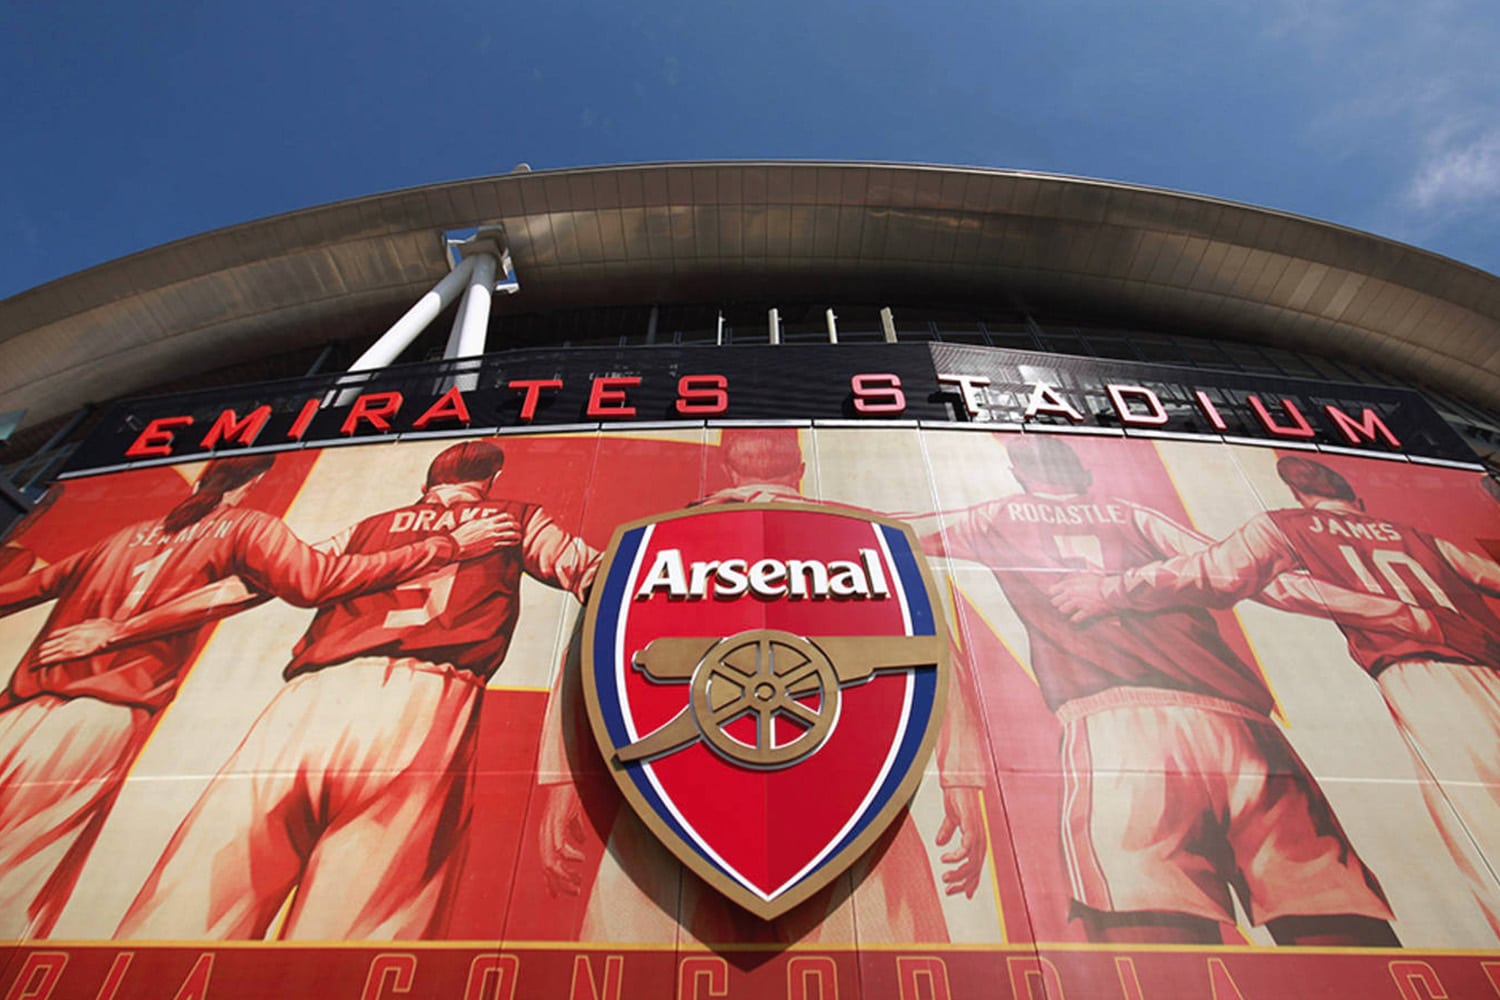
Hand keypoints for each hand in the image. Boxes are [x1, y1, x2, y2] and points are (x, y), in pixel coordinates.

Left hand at [36, 618, 121, 663]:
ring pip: (48, 651)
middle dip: (39, 653)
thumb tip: (86, 623)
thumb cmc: (112, 629)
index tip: (41, 648)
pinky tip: (38, 665)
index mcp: (76, 629)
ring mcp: (71, 645)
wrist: (117, 634)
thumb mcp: (99, 622)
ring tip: (31, 664)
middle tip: (32, 660)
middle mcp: (70, 636)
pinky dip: (44, 661)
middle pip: (48, 644)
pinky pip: (54, 658)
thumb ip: (90, 624)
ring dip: (38, 658)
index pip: (55, 636)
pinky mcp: (73, 654)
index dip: (47, 643)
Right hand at [451, 514, 520, 558]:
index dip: (511, 517)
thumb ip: (480, 521)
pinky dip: (511, 543)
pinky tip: (514, 543)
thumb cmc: (460, 534)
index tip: (513, 519)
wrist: (455, 545)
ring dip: (517, 535)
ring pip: (510, 534)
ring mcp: (492, 538)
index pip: (503, 516)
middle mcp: (490, 528)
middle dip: (517, 526)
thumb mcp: (470, 523)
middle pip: (510, 524)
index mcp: (486, 521)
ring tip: (519, 536)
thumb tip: (483, 518)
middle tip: (519, 528)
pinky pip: (505, 544)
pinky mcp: (491, 547)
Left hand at [539, 782, 586, 896]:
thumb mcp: (572, 817)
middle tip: (576, 891)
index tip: (558, 896)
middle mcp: (544, 835)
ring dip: (566, 874)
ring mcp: (548, 829)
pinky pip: (559, 845)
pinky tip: (580, 858)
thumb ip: (574, 830)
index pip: (546, 865)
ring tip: (579, 879)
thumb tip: (579, 842)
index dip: (551, 882)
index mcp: (547, 835)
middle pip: (548, 869)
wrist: (567, 776)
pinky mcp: (556, 821)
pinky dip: (570, 855)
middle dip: (562, 884)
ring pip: (551, 862)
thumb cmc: (569, 794)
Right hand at [936, 786, 984, 898]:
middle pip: (975, 870)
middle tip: (948, 890)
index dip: (970, 882)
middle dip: (962, 883)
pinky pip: (966, 847)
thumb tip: (939, 843)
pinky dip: (956, 856)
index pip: (976, 867)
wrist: (959, 782)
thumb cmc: (958, 798)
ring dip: (959, 873)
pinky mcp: (971, 826)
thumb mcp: (951, 819)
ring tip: (945, 877)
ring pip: (972, 863)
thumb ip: (947, 831)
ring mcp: (977, 834)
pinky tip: (944, 859)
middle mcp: (980, 840)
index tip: (959, 893)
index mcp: (977, 841)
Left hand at [1048, 574, 1113, 624]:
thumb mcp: (1086, 576)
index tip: (1057, 596)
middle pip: (1055, 602)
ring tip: (1071, 611)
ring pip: (1062, 610)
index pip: (1052, 590)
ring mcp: (1078, 603)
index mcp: (1071, 583)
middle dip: (1058, 604)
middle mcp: (1071, 593)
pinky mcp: (1086, 612)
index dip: (1054, 594)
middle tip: (1064, 605)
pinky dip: (1075, 620)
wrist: (1114, 590)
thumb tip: (1069, 582)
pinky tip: (1078, 618)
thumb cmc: (1102, 582)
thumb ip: (1075, 580)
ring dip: (1066, 612)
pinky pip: (1074, 619)